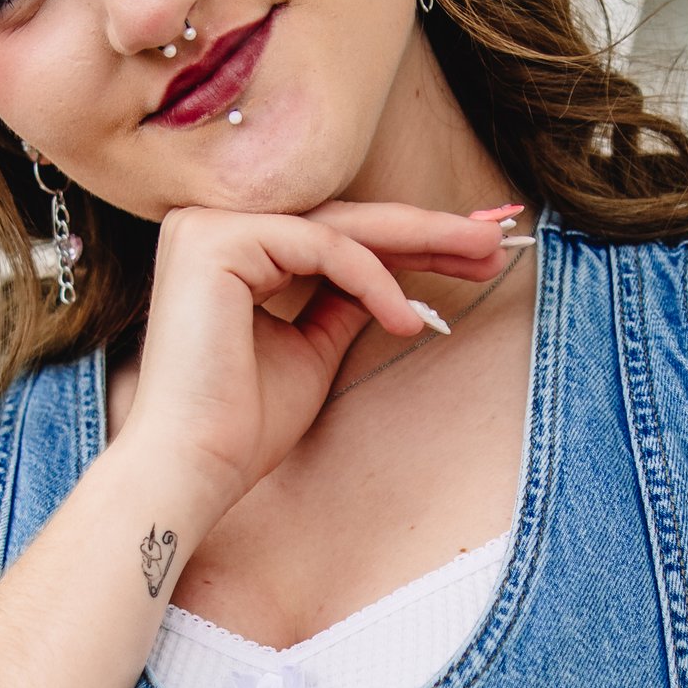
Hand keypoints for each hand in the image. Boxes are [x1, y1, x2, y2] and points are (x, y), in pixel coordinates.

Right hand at [112, 199, 516, 534]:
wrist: (193, 468)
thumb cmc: (241, 426)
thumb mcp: (312, 351)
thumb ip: (342, 305)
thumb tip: (391, 278)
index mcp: (230, 249)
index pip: (335, 232)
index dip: (408, 240)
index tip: (470, 251)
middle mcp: (211, 227)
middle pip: (343, 219)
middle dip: (427, 229)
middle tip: (494, 237)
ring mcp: (209, 227)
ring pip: (339, 224)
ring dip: (421, 238)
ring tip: (482, 258)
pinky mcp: (216, 241)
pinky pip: (323, 248)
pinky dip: (374, 280)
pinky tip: (410, 318)